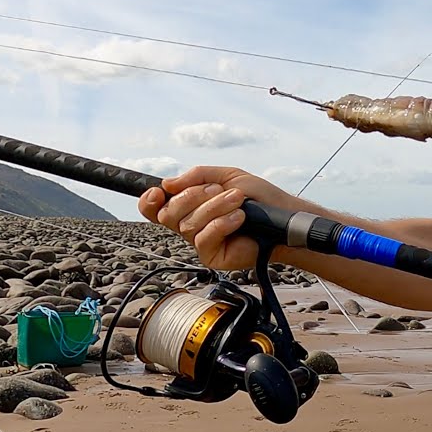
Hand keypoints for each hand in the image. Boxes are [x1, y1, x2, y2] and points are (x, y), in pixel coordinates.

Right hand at [138, 166, 293, 270]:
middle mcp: (190, 224)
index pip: (156, 208)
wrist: (281, 216)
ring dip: (214, 207)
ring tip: (237, 201)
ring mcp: (200, 241)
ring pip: (188, 224)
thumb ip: (197, 176)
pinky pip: (203, 238)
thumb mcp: (227, 176)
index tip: (158, 191)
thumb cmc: (258, 197)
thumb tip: (167, 184)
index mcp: (189, 205)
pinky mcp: (211, 255)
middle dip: (193, 197)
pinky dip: (221, 223)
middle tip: (219, 190)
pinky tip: (239, 218)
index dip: (149, 201)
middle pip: (168, 214)